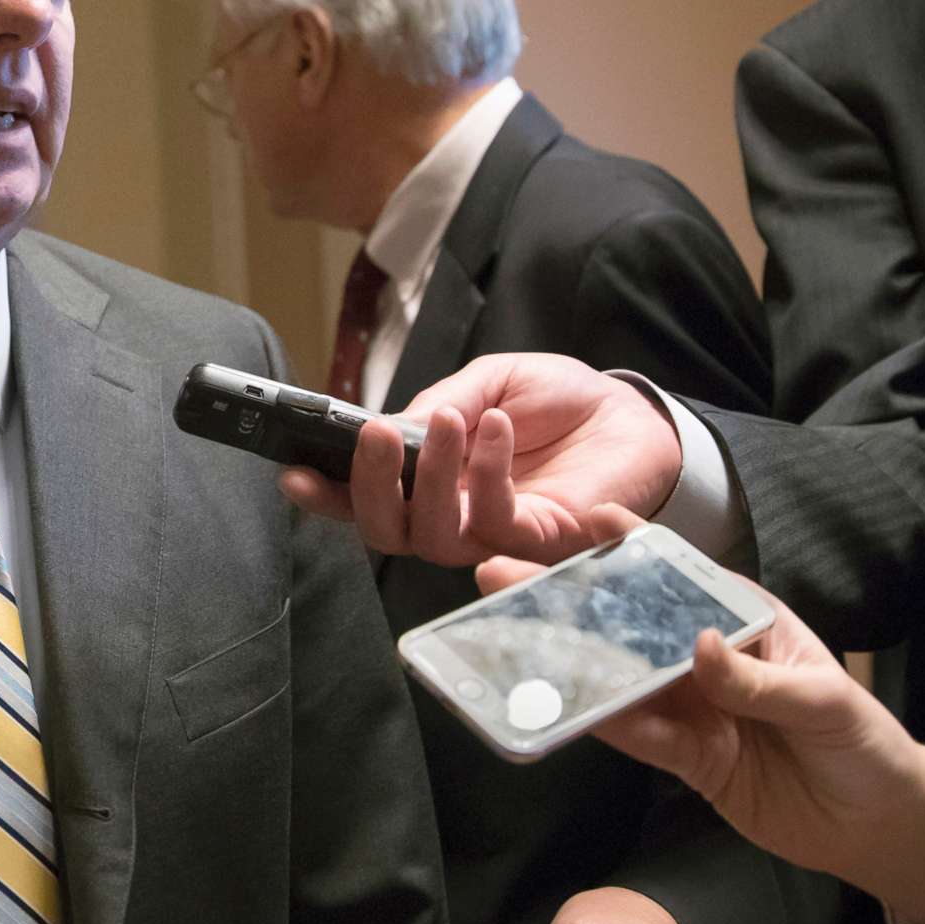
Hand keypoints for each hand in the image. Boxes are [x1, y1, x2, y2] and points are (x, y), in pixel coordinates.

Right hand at [279, 354, 680, 564]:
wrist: (631, 413)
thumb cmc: (556, 399)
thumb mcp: (487, 382)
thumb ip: (438, 403)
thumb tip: (389, 426)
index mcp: (428, 480)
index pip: (365, 501)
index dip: (326, 496)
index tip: (293, 474)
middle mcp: (453, 517)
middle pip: (388, 533)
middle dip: (367, 488)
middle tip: (369, 437)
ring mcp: (495, 536)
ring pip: (434, 537)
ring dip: (428, 477)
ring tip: (446, 420)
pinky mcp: (541, 541)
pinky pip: (497, 521)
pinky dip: (488, 471)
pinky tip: (496, 426)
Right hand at [479, 508, 924, 923]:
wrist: (877, 828)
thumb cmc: (864, 744)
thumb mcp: (823, 701)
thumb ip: (757, 678)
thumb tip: (698, 646)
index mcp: (744, 619)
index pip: (682, 572)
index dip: (635, 543)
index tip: (589, 517)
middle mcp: (706, 655)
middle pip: (630, 621)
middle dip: (571, 598)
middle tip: (503, 574)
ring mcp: (690, 704)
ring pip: (618, 675)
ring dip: (567, 657)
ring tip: (508, 637)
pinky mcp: (684, 755)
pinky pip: (635, 734)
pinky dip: (599, 722)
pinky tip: (561, 705)